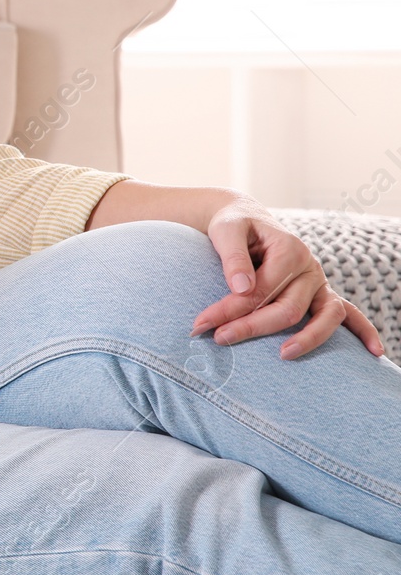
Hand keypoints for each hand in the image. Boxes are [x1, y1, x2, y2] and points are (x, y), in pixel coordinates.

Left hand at [191, 198, 383, 359]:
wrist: (245, 218)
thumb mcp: (226, 231)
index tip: (200, 324)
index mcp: (288, 249)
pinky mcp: (321, 293)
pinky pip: (348, 314)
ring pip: (324, 316)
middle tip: (217, 339)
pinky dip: (363, 332)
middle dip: (252, 327)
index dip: (229, 309)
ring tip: (283, 356)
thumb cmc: (234, 225)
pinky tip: (374, 353)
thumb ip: (233, 257)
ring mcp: (319, 282)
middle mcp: (310, 266)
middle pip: (288, 308)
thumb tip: (242, 289)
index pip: (261, 290)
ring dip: (307, 339)